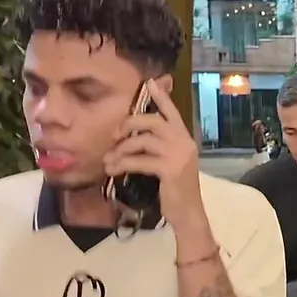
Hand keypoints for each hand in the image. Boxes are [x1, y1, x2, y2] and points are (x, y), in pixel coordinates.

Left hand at [104, 79, 203, 226]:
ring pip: (143, 140)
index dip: (161, 97)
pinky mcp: (170, 169)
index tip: (149, 82)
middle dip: (130, 123)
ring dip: (121, 149)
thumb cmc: (176, 190)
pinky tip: (113, 170)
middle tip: (115, 134)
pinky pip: (140, 160)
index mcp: (185, 139)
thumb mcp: (170, 164)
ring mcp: (178, 155)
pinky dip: (123, 164)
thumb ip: (159, 149)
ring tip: (108, 160)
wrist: (188, 214)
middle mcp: (184, 143)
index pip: (173, 113)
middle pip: (154, 121)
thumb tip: (133, 138)